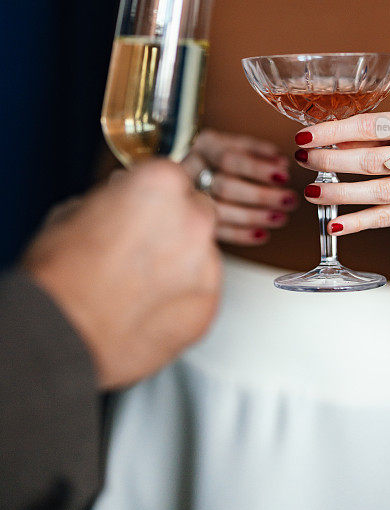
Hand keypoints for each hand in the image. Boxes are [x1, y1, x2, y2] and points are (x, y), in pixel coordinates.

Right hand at [22, 160, 220, 389]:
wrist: (60, 335)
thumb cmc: (61, 276)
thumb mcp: (77, 211)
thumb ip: (115, 200)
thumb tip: (123, 201)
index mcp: (161, 184)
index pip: (174, 175)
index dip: (155, 193)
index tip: (144, 205)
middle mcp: (192, 219)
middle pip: (196, 210)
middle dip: (176, 223)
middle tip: (142, 245)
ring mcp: (206, 264)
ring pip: (202, 253)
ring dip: (182, 261)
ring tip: (141, 283)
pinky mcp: (209, 305)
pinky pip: (201, 291)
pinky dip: (182, 297)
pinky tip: (149, 307)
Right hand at [183, 129, 298, 245]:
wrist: (186, 176)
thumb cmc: (222, 157)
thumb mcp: (236, 144)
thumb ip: (256, 152)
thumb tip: (282, 163)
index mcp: (206, 145)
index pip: (229, 157)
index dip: (258, 168)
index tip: (284, 174)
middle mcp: (192, 170)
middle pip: (225, 186)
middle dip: (261, 195)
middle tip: (290, 199)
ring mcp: (188, 197)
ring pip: (220, 210)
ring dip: (254, 215)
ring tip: (281, 217)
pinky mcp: (192, 219)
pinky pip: (217, 230)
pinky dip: (241, 234)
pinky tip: (262, 234)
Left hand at [294, 107, 389, 234]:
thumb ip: (364, 133)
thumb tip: (322, 141)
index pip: (373, 126)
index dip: (335, 132)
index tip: (305, 137)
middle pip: (375, 161)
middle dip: (332, 162)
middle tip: (304, 160)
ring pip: (380, 192)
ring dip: (340, 194)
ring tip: (312, 191)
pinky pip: (387, 218)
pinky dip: (357, 223)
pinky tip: (334, 224)